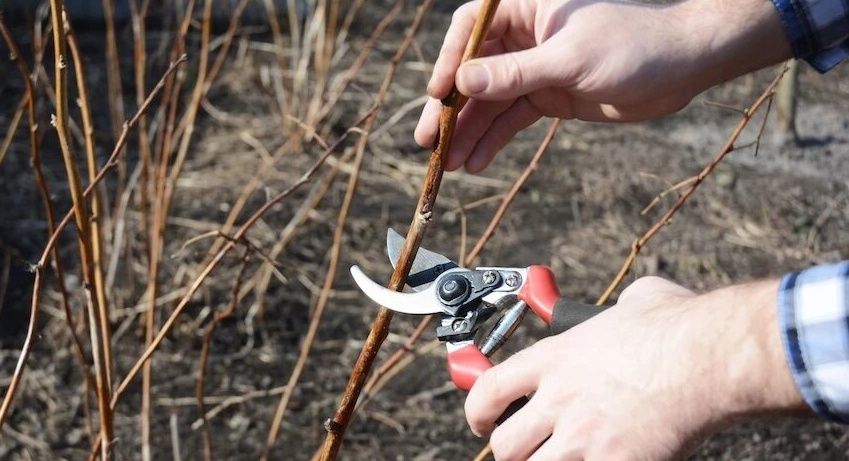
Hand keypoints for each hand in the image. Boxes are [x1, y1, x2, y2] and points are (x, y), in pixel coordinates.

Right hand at [415, 0, 791, 171]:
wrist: (681, 68)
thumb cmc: (633, 46)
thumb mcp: (571, 59)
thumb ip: (516, 72)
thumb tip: (463, 81)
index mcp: (526, 11)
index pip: (471, 31)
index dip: (450, 62)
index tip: (438, 95)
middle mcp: (524, 39)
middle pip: (473, 73)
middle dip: (451, 109)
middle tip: (428, 141)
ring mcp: (534, 70)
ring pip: (489, 103)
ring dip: (468, 132)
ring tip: (448, 164)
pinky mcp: (548, 98)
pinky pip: (511, 120)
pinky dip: (493, 141)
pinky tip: (476, 162)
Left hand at [464, 277, 806, 460]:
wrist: (711, 357)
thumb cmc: (679, 325)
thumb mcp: (637, 300)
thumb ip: (618, 309)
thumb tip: (630, 305)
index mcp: (556, 358)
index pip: (488, 390)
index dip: (477, 411)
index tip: (481, 420)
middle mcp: (560, 399)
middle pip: (505, 444)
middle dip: (510, 451)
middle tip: (524, 450)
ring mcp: (585, 436)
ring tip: (559, 458)